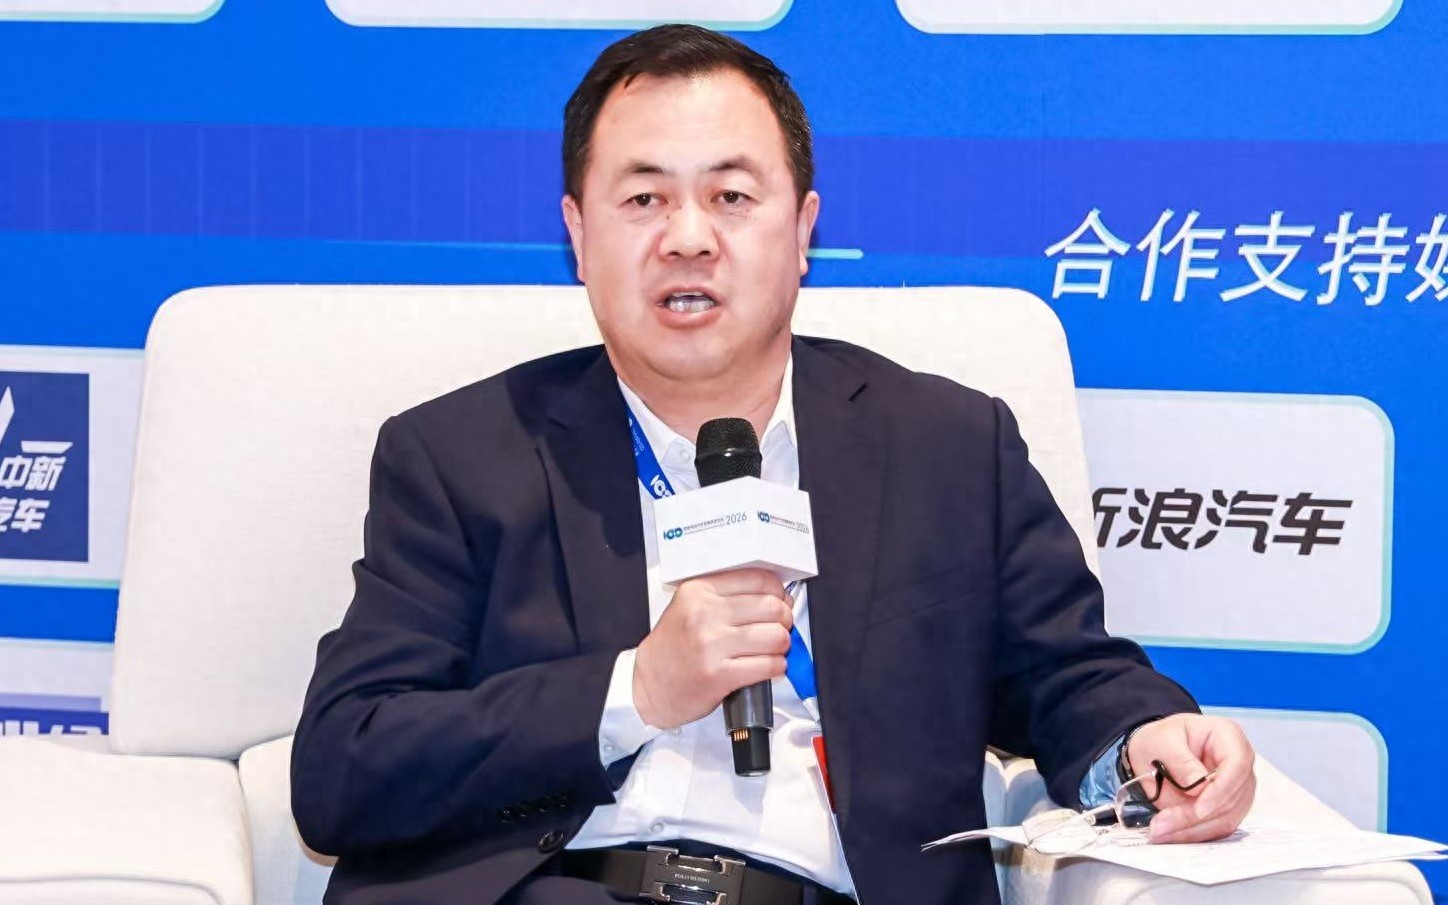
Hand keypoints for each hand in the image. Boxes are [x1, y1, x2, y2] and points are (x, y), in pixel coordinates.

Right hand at [632, 568, 792, 729]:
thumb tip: (777, 597)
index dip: (779, 592)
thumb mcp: (689, 607)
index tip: (781, 602)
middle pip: (772, 607)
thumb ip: (726, 596)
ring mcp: (710, 645)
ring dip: (783, 645)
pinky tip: (769, 667)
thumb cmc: (673, 649)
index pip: (758, 580)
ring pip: (775, 637)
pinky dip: (777, 667)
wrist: (649, 687)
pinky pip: (768, 665)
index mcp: (699, 591)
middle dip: (785, 620)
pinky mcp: (718, 675)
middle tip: (780, 628)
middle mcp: (704, 614)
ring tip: (774, 650)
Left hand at [1127, 713, 1255, 843]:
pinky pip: (1217, 827)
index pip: (1237, 765)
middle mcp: (1240, 765)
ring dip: (1193, 830)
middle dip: (1197, 817)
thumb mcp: (1162, 741)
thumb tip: (1200, 787)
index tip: (1199, 810)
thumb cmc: (1162, 739)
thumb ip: (1180, 762)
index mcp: (1229, 737)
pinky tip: (1170, 835)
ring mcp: (1238, 789)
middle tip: (1162, 825)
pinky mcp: (1228, 809)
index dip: (1221, 790)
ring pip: (1226, 818)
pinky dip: (1194, 834)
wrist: (1156, 750)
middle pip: (1232, 798)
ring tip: (1160, 832)